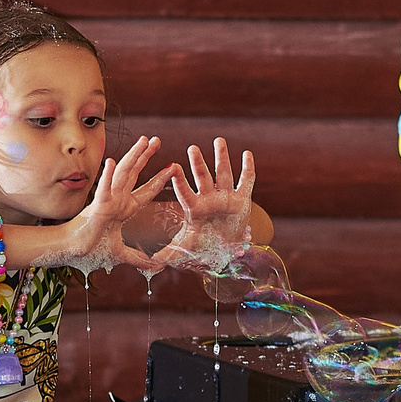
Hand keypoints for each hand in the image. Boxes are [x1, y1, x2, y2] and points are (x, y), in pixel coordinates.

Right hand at [61, 136, 175, 272]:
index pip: (145, 190)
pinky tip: (112, 161)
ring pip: (123, 174)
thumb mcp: (122, 254)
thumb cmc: (92, 249)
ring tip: (143, 140)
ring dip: (133, 157)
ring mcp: (108, 201)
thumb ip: (139, 260)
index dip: (159, 179)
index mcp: (123, 209)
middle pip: (135, 174)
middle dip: (146, 156)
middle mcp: (117, 200)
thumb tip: (156, 267)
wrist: (73, 252)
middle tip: (157, 140)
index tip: (173, 166)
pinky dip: (108, 177)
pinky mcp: (97, 207)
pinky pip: (104, 190)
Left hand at [158, 139, 256, 269]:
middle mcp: (210, 199)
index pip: (185, 193)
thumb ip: (172, 252)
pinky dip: (248, 168)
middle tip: (192, 147)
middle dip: (198, 163)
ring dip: (222, 157)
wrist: (225, 247)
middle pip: (203, 178)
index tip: (172, 168)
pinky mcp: (242, 199)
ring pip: (223, 173)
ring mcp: (226, 197)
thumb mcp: (188, 248)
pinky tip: (247, 154)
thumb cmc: (204, 245)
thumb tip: (153, 261)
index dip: (179, 182)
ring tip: (218, 140)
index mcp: (195, 209)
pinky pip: (247, 181)